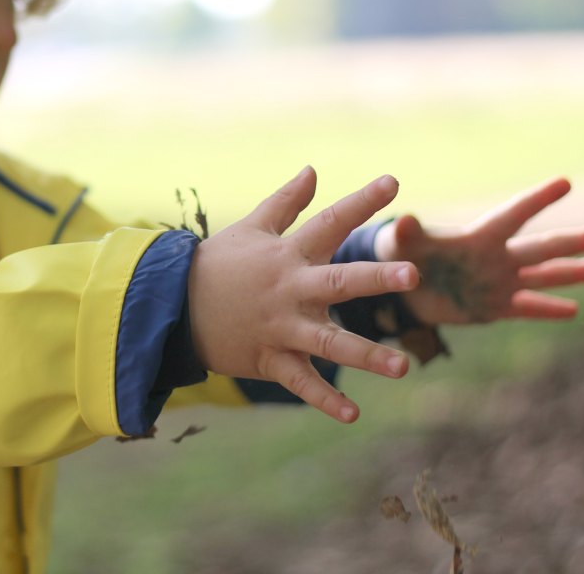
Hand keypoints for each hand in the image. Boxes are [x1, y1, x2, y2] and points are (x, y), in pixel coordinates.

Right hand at [187, 166, 418, 423]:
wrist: (170, 305)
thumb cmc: (216, 264)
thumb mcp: (250, 228)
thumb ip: (286, 202)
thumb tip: (312, 169)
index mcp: (287, 254)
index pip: (328, 222)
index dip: (360, 201)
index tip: (392, 181)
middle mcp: (288, 289)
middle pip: (338, 282)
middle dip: (375, 279)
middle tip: (413, 275)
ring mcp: (279, 326)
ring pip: (328, 342)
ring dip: (366, 355)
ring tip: (403, 367)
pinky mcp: (267, 358)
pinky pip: (300, 381)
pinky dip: (324, 400)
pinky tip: (353, 414)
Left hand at [376, 177, 583, 325]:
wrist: (399, 289)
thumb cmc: (399, 255)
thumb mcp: (400, 245)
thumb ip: (406, 233)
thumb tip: (403, 219)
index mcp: (478, 237)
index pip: (513, 215)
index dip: (537, 200)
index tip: (565, 182)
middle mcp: (496, 257)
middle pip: (541, 248)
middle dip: (573, 241)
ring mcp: (499, 282)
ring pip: (544, 277)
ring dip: (574, 273)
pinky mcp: (493, 307)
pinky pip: (526, 308)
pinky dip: (548, 310)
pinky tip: (573, 310)